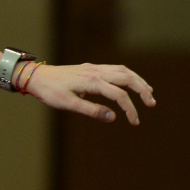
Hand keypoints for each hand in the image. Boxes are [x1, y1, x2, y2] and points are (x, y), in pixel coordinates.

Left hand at [19, 63, 155, 124]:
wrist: (37, 76)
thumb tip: (113, 117)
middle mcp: (96, 71)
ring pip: (123, 71)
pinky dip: (127, 75)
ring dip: (138, 81)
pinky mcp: (91, 68)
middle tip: (152, 104)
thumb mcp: (69, 104)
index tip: (134, 122)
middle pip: (127, 78)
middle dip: (142, 90)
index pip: (119, 95)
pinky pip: (115, 69)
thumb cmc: (50, 92)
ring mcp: (94, 68)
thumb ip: (91, 110)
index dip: (130, 109)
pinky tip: (130, 82)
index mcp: (92, 81)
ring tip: (148, 92)